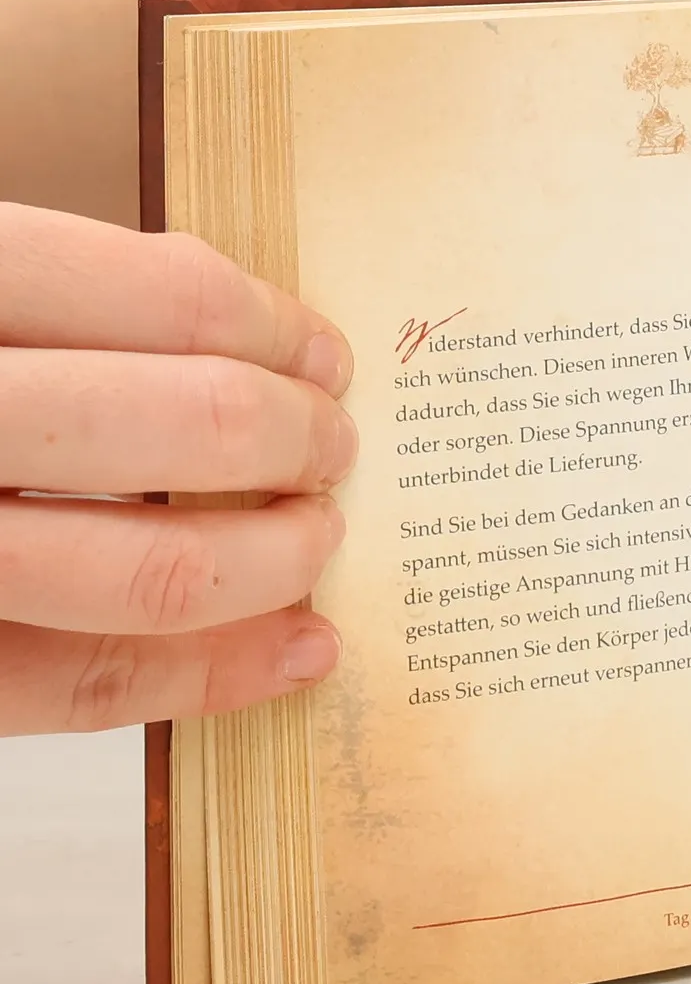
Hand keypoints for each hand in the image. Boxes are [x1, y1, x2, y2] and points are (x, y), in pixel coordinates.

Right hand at [0, 204, 354, 733]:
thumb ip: (63, 296)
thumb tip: (254, 328)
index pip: (172, 299)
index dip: (278, 329)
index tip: (324, 355)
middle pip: (189, 428)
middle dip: (297, 442)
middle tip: (334, 449)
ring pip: (146, 573)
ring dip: (274, 561)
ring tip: (318, 541)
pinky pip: (77, 688)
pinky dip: (207, 677)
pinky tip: (291, 652)